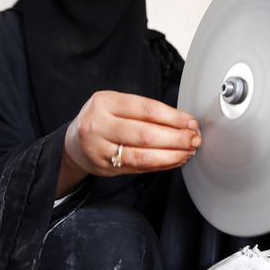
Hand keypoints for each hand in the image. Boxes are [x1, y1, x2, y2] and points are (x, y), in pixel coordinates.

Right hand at [61, 91, 200, 185]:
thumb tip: (184, 122)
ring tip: (187, 152)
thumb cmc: (103, 119)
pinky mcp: (104, 167)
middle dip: (176, 138)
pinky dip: (160, 165)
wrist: (74, 142)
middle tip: (194, 139)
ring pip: (142, 155)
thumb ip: (144, 112)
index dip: (173, 117)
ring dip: (171, 155)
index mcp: (105, 102)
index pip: (146, 109)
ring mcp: (99, 148)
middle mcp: (98, 124)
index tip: (192, 123)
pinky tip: (174, 160)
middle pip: (145, 134)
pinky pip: (138, 168)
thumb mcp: (117, 105)